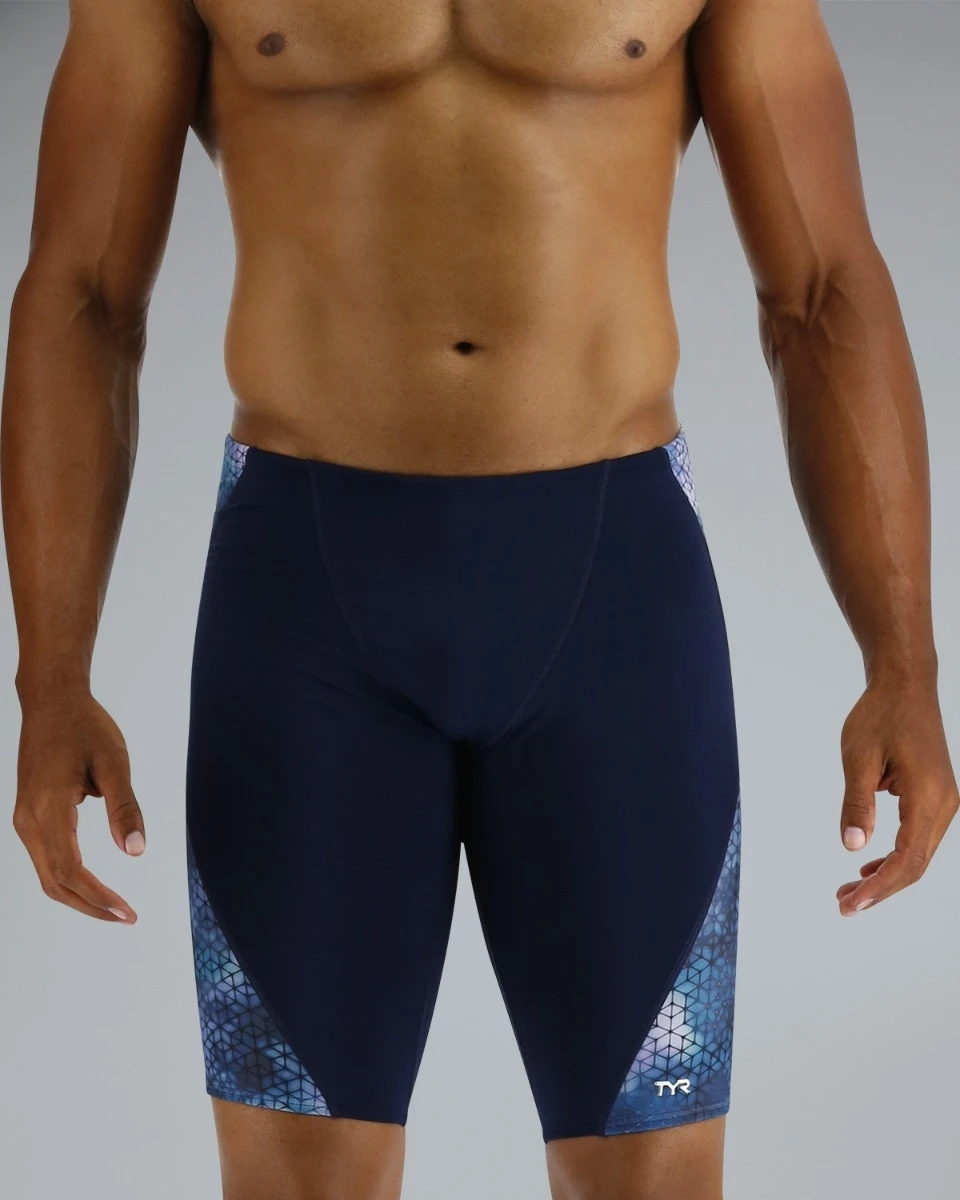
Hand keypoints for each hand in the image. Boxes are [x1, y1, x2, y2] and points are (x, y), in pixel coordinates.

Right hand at [13, 690, 143, 922]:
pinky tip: (93, 884)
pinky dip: (68, 878)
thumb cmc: (85, 727)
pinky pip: (45, 858)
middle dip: (90, 905)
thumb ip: (124, 808)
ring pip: (47, 874)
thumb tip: (134, 851)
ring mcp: (24, 818)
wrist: (51, 701)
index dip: (98, 897)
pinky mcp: (28, 814)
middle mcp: (29, 819)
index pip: (70, 869)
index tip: (126, 912)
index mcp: (50, 808)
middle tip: (126, 917)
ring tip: (115, 908)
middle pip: (54, 882)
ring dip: (79, 895)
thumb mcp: (114, 763)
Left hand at [836, 676, 958, 915]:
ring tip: (850, 890)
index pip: (908, 859)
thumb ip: (857, 804)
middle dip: (881, 889)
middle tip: (844, 904)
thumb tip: (853, 846)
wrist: (905, 685)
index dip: (881, 887)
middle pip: (917, 864)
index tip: (852, 904)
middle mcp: (943, 804)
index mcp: (928, 796)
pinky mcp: (935, 795)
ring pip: (919, 853)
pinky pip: (918, 836)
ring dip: (886, 874)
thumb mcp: (858, 758)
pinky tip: (868, 865)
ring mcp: (943, 800)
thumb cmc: (880, 715)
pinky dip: (895, 855)